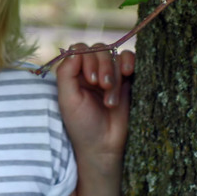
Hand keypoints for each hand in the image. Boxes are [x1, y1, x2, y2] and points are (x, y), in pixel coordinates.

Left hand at [55, 43, 134, 173]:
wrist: (105, 146)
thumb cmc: (83, 125)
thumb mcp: (67, 100)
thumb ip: (66, 74)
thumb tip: (76, 52)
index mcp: (75, 74)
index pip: (80, 50)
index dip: (86, 58)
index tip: (90, 80)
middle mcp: (92, 70)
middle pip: (98, 49)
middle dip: (102, 66)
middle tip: (103, 86)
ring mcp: (111, 73)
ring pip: (114, 55)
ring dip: (114, 73)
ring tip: (111, 99)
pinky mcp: (128, 79)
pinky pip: (130, 58)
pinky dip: (129, 61)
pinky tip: (128, 72)